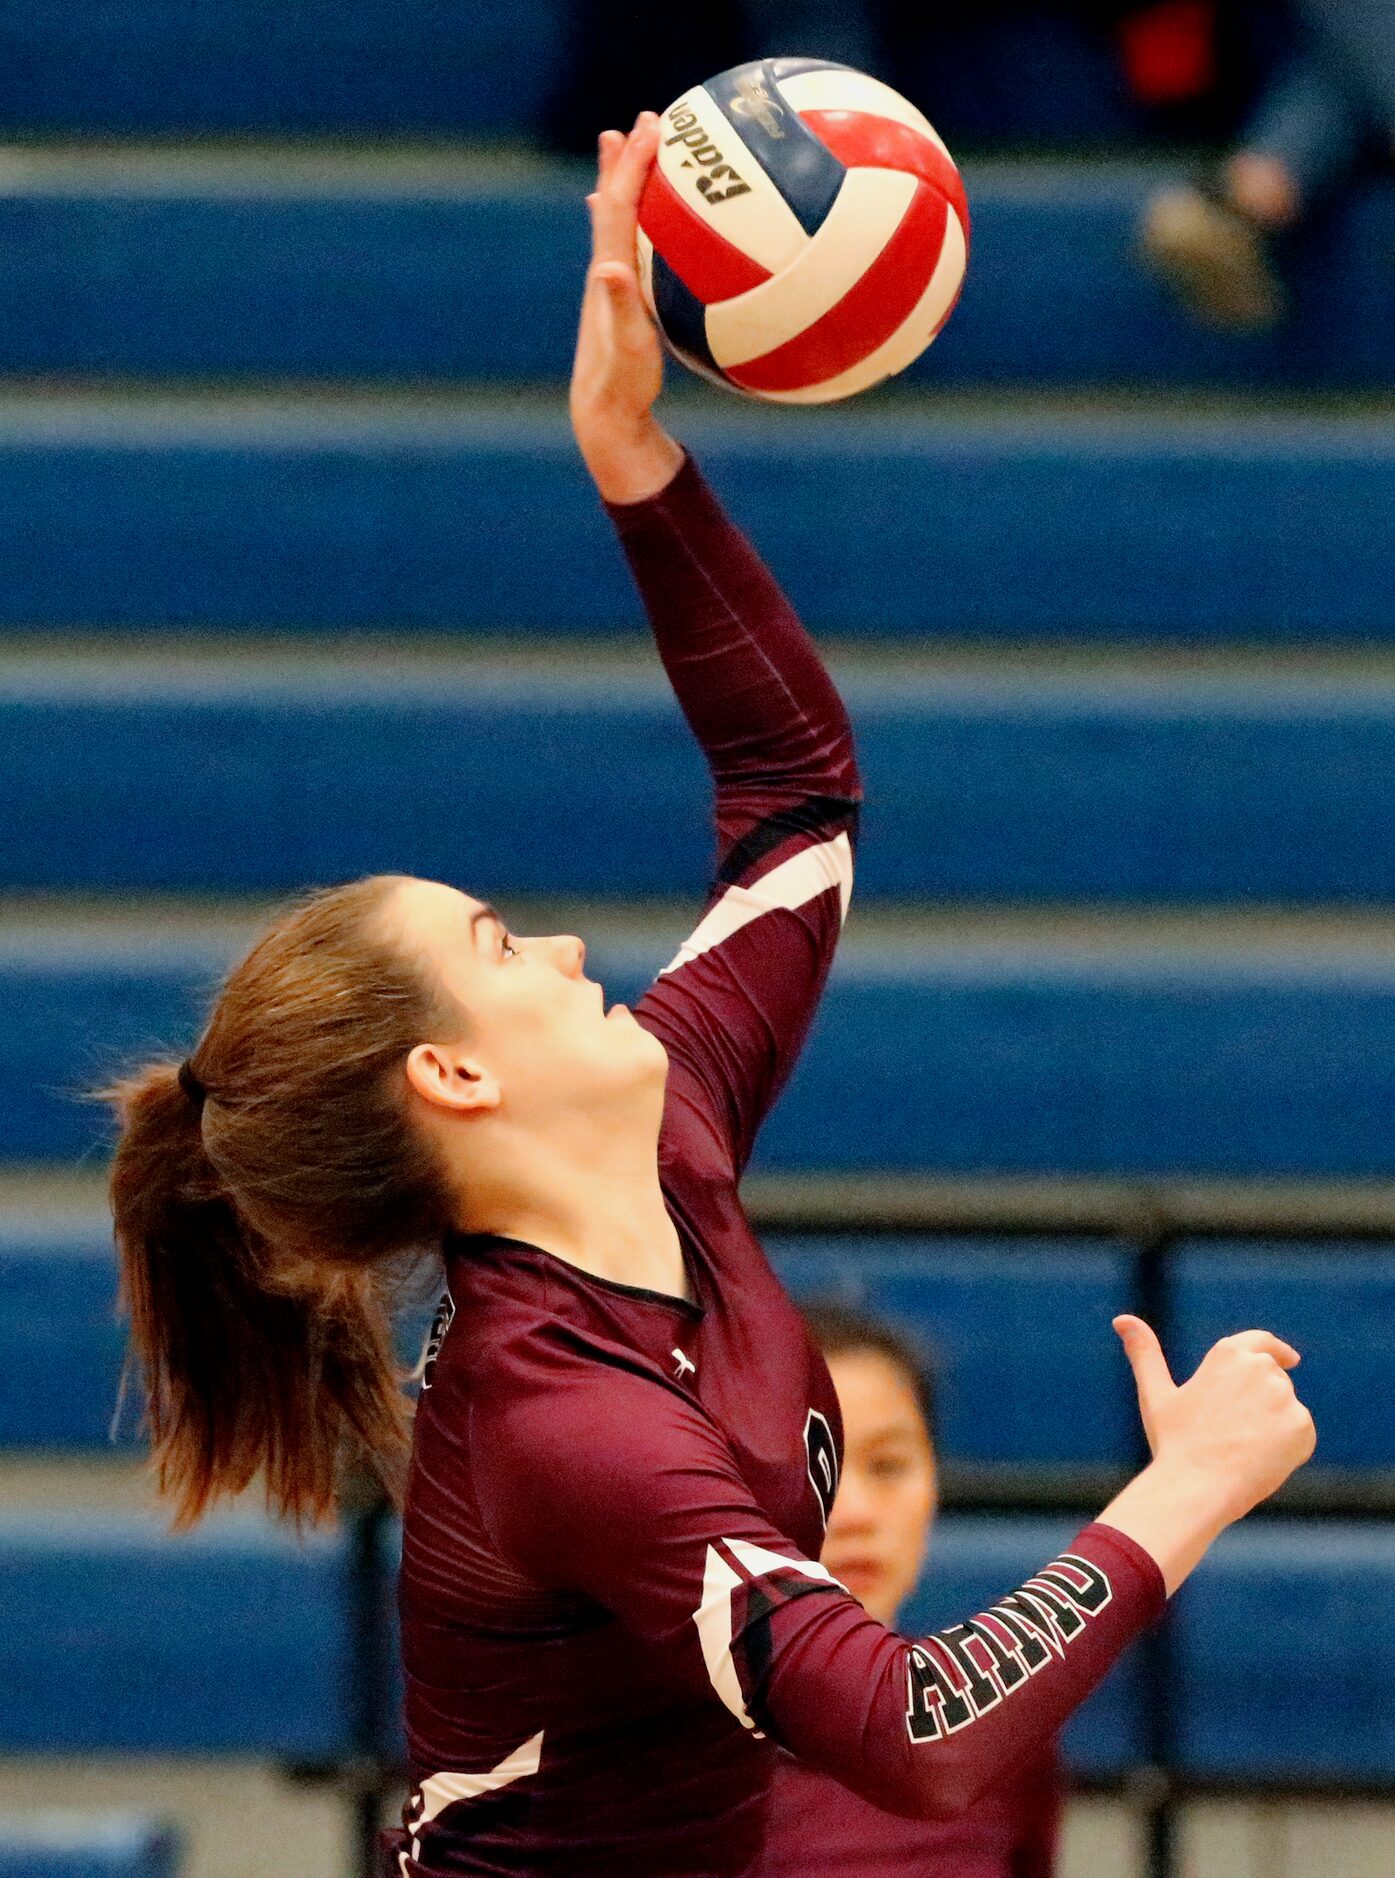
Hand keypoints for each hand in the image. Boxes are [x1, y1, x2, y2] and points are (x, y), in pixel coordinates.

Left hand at [570, 113, 683, 503]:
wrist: (604, 414)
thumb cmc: (623, 384)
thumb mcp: (627, 347)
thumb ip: (619, 307)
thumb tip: (610, 268)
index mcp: (610, 273)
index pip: (622, 206)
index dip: (635, 165)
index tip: (652, 127)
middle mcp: (606, 271)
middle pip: (615, 201)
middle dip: (627, 160)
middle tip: (641, 121)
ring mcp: (612, 286)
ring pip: (617, 221)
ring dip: (621, 183)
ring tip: (622, 151)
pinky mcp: (623, 302)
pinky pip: (629, 248)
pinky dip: (631, 223)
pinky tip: (636, 224)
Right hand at [1115, 1314, 1315, 1524]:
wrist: (1197, 1487)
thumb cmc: (1174, 1442)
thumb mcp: (1156, 1393)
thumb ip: (1144, 1353)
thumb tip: (1121, 1319)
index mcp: (1228, 1353)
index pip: (1262, 1342)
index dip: (1277, 1349)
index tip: (1291, 1359)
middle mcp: (1260, 1367)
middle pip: (1274, 1382)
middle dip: (1264, 1402)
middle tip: (1237, 1433)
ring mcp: (1284, 1396)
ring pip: (1287, 1410)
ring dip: (1274, 1425)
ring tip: (1242, 1450)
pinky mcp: (1302, 1425)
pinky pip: (1300, 1434)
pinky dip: (1288, 1448)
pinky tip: (1261, 1462)